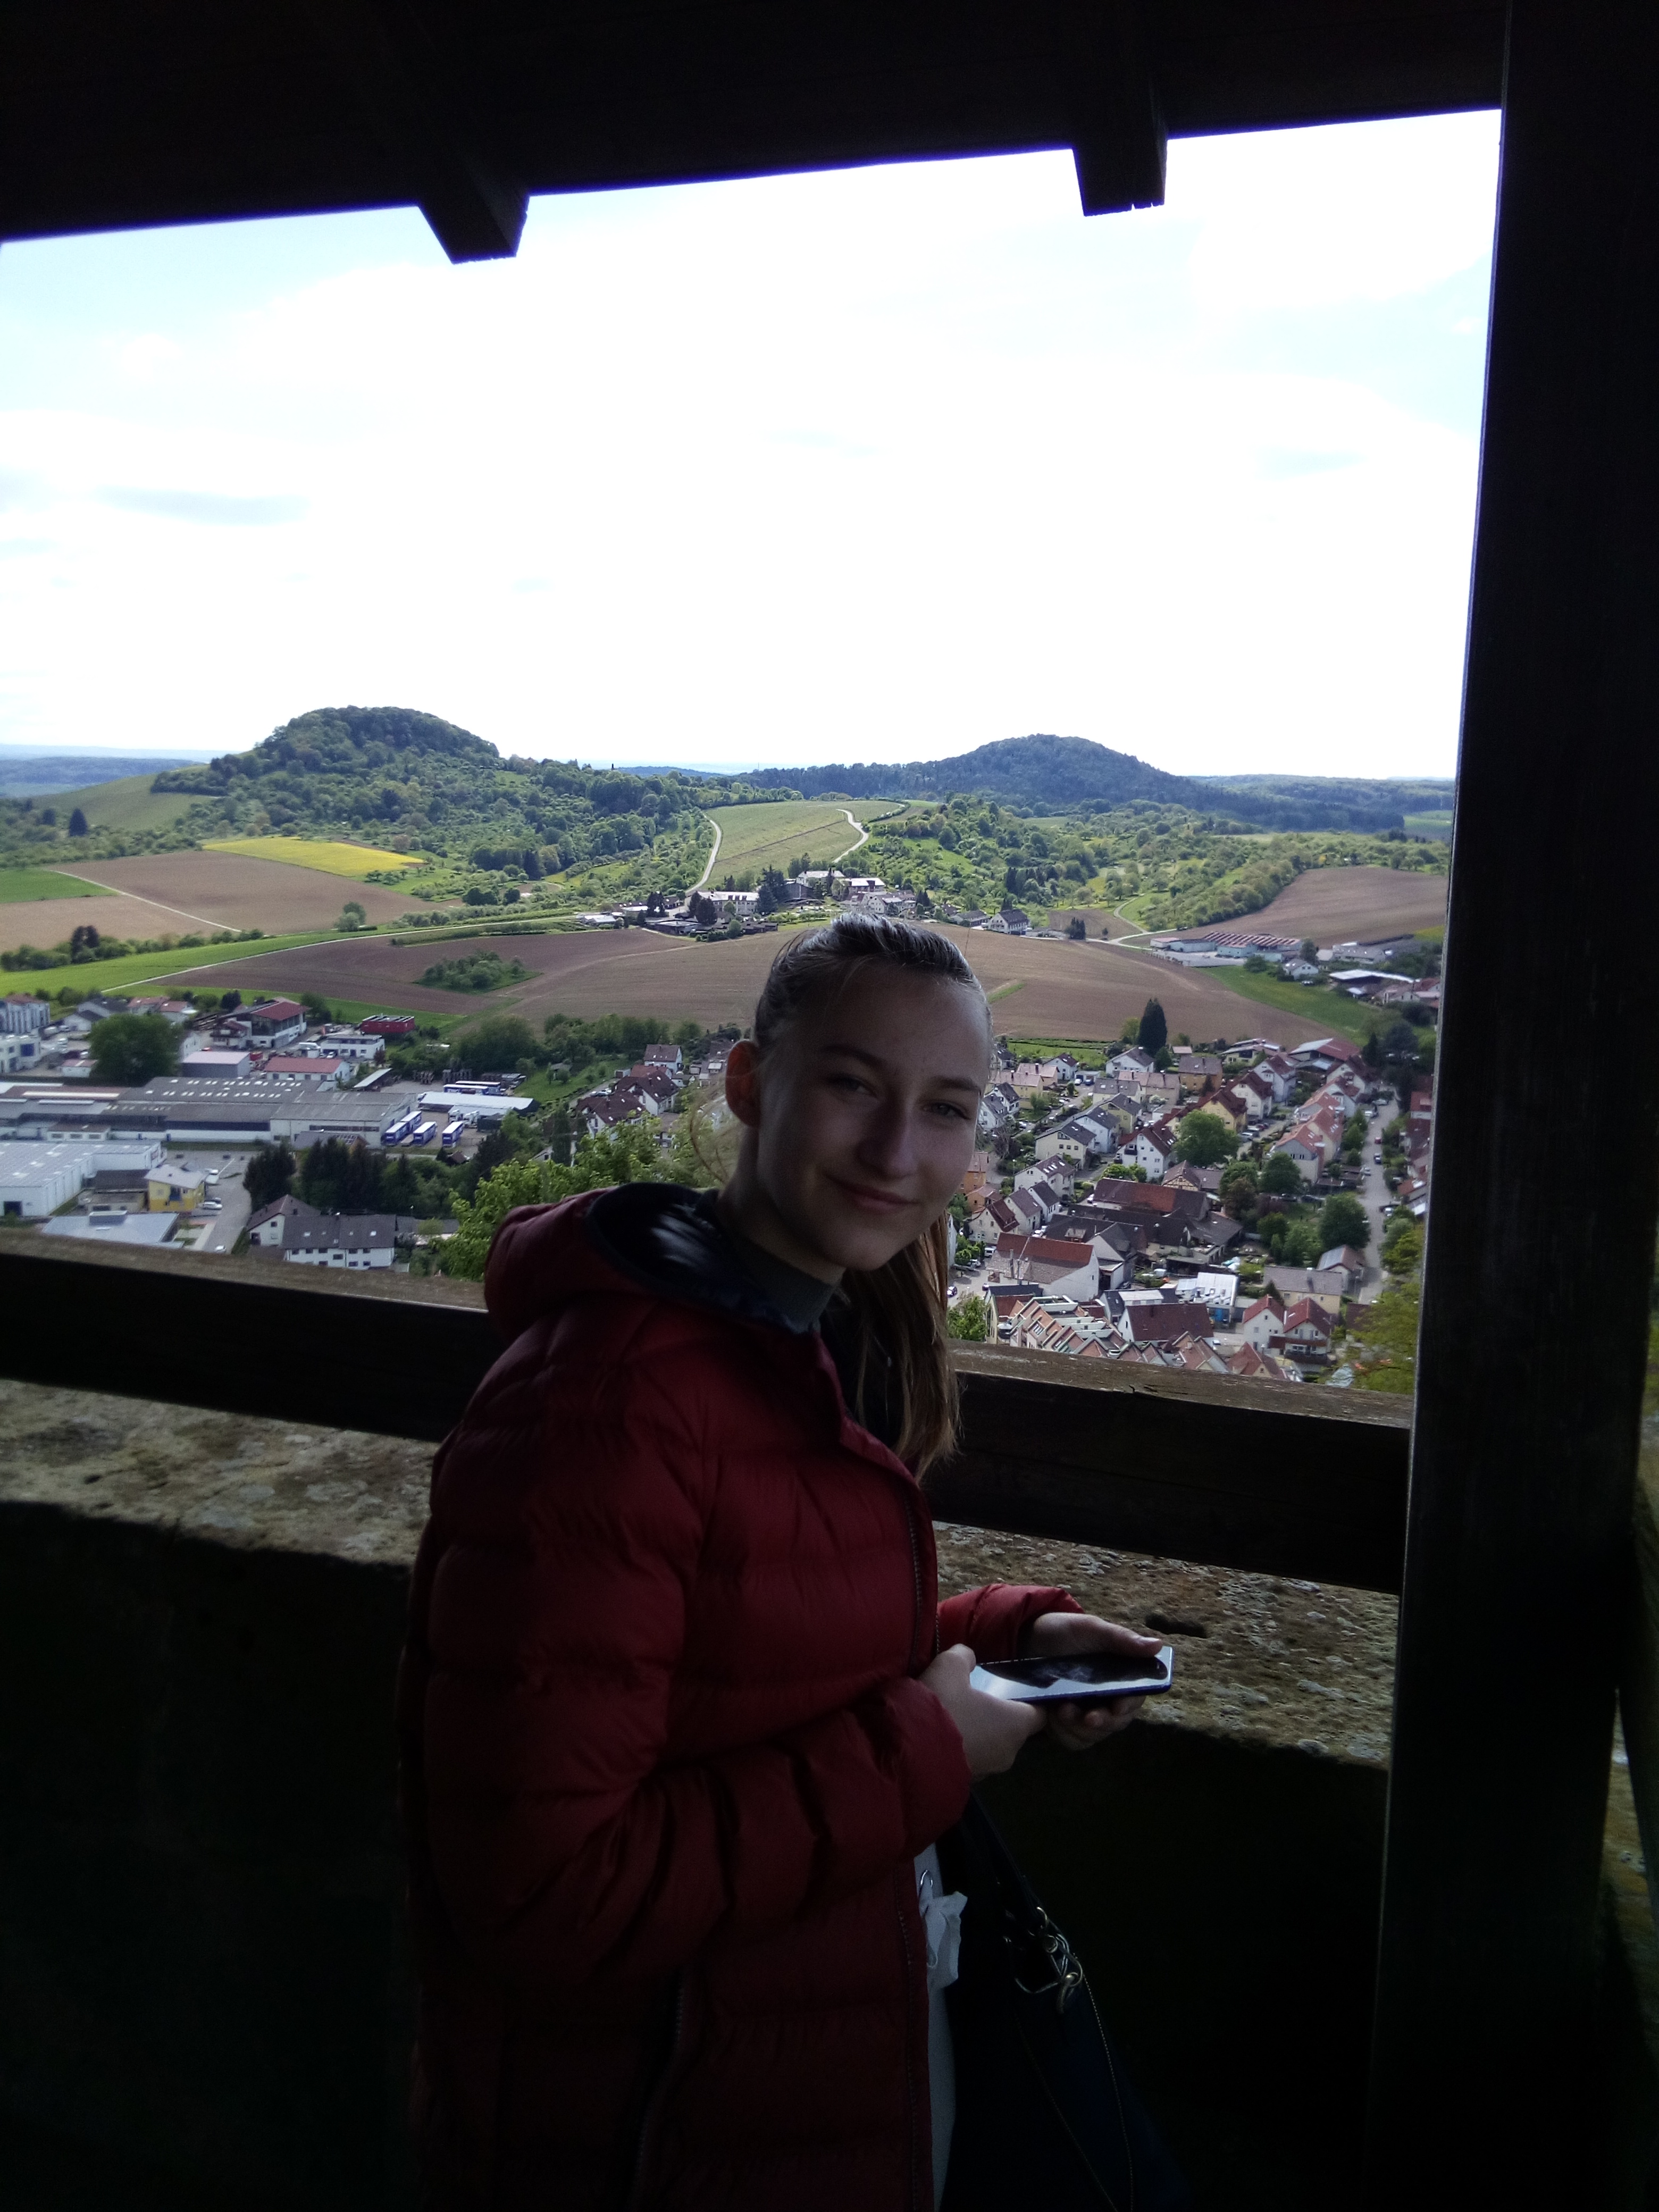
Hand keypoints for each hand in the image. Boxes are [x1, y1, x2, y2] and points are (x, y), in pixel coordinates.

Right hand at [920, 1643, 1043, 1778]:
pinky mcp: (967, 1783)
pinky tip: (941, 1734)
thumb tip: (967, 1658)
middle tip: (974, 1696)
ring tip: (953, 1715)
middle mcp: (1009, 1752)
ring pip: (990, 1745)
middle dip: (996, 1714)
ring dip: (977, 1731)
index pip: (1039, 1713)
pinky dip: (962, 1747)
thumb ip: (964, 1657)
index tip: (1010, 1687)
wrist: (907, 1755)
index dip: (1028, 1699)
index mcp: (1016, 1724)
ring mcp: (988, 1771)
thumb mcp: (949, 1666)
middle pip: (1012, 1729)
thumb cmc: (941, 1707)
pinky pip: (971, 1758)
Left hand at [1020, 1612, 1166, 1752]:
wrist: (1027, 1640)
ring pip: (1094, 1735)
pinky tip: (1051, 1717)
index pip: (1134, 1698)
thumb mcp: (1092, 1629)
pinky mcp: (1066, 1724)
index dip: (1129, 1705)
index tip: (1117, 1706)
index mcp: (1120, 1677)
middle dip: (1103, 1722)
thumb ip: (1122, 1639)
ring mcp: (1086, 1713)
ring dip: (1079, 1728)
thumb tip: (1157, 1645)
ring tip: (1060, 1710)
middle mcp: (1107, 1699)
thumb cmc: (1065, 1632)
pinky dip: (1063, 1733)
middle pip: (1116, 1722)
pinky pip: (1072, 1740)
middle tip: (1087, 1717)